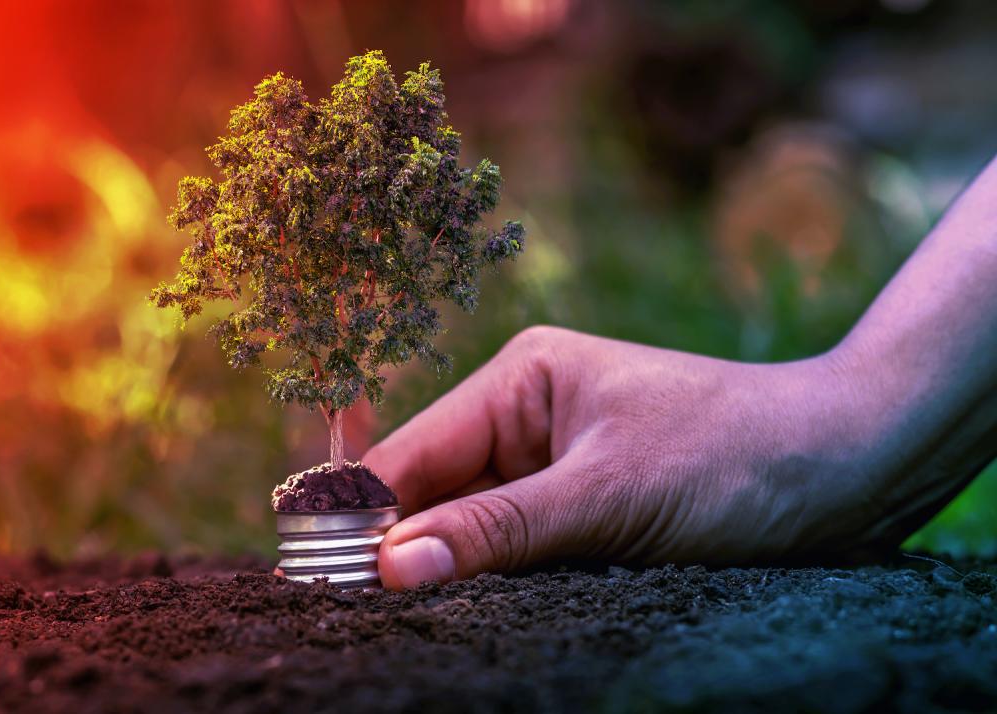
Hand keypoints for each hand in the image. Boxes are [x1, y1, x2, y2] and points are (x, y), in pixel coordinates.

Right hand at [364, 326, 941, 588]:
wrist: (854, 464)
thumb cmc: (736, 456)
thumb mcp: (609, 497)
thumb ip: (495, 532)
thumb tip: (388, 567)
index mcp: (522, 379)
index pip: (412, 452)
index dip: (361, 514)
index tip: (318, 576)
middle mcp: (527, 415)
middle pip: (432, 490)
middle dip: (400, 546)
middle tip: (353, 610)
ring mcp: (555, 463)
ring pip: (470, 525)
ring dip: (448, 567)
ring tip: (403, 615)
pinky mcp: (584, 507)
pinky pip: (515, 547)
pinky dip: (494, 578)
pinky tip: (470, 608)